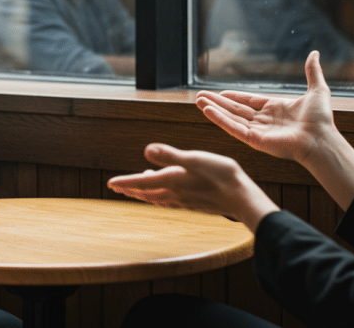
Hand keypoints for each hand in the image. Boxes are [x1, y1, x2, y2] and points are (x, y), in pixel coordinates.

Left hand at [107, 143, 277, 231]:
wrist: (242, 199)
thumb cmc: (221, 176)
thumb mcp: (195, 159)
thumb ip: (170, 155)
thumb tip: (146, 150)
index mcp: (172, 181)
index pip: (141, 183)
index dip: (125, 182)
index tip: (110, 184)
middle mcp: (175, 193)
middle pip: (146, 193)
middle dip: (130, 189)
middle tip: (116, 188)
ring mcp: (185, 200)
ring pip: (157, 198)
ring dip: (144, 194)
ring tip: (136, 190)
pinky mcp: (194, 204)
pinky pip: (170, 201)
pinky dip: (160, 197)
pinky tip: (165, 196)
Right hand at [195, 50, 334, 165]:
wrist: (322, 139)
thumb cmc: (321, 119)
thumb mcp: (317, 89)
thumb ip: (312, 71)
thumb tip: (314, 52)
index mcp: (275, 109)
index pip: (249, 101)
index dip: (233, 97)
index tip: (219, 94)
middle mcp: (264, 121)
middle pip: (235, 109)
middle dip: (217, 103)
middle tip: (199, 96)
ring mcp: (258, 131)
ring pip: (230, 118)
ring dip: (213, 109)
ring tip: (197, 101)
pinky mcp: (254, 140)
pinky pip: (233, 128)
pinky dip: (219, 119)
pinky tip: (207, 110)